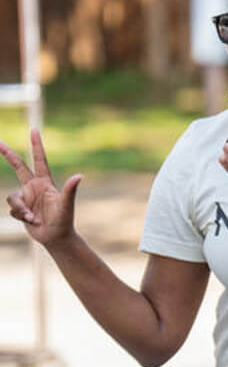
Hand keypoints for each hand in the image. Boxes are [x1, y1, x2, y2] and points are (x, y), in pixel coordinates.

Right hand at [0, 129, 82, 248]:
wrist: (56, 237)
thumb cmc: (64, 220)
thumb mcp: (66, 204)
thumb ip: (70, 190)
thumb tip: (79, 176)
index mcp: (45, 182)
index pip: (39, 160)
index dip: (36, 145)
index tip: (34, 130)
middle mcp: (34, 187)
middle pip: (18, 167)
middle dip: (8, 154)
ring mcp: (26, 197)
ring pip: (12, 197)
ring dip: (21, 209)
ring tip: (34, 218)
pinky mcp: (20, 208)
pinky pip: (13, 209)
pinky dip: (21, 216)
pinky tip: (32, 221)